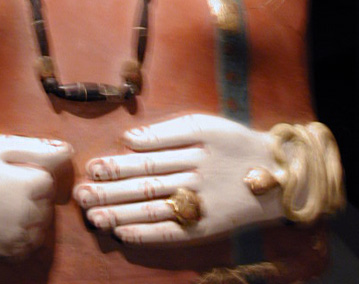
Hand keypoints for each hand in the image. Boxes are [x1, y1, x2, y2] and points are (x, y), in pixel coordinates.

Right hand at [0, 134, 72, 257]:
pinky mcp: (5, 251)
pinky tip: (0, 221)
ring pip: (40, 223)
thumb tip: (68, 150)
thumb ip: (36, 147)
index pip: (49, 176)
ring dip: (28, 212)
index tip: (6, 168)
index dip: (29, 169)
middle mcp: (28, 213)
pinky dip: (21, 233)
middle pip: (45, 200)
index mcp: (29, 184)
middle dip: (30, 190)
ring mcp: (17, 235)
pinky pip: (28, 243)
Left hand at [73, 114, 282, 245]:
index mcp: (193, 146)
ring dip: (119, 213)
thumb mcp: (205, 125)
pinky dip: (146, 234)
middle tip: (81, 194)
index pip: (148, 157)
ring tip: (92, 215)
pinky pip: (172, 233)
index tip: (92, 167)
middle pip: (146, 183)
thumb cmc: (235, 144)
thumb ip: (167, 132)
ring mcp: (201, 204)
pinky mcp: (207, 229)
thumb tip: (130, 139)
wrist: (278, 175)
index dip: (118, 163)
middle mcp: (195, 175)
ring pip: (153, 208)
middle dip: (110, 189)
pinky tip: (122, 233)